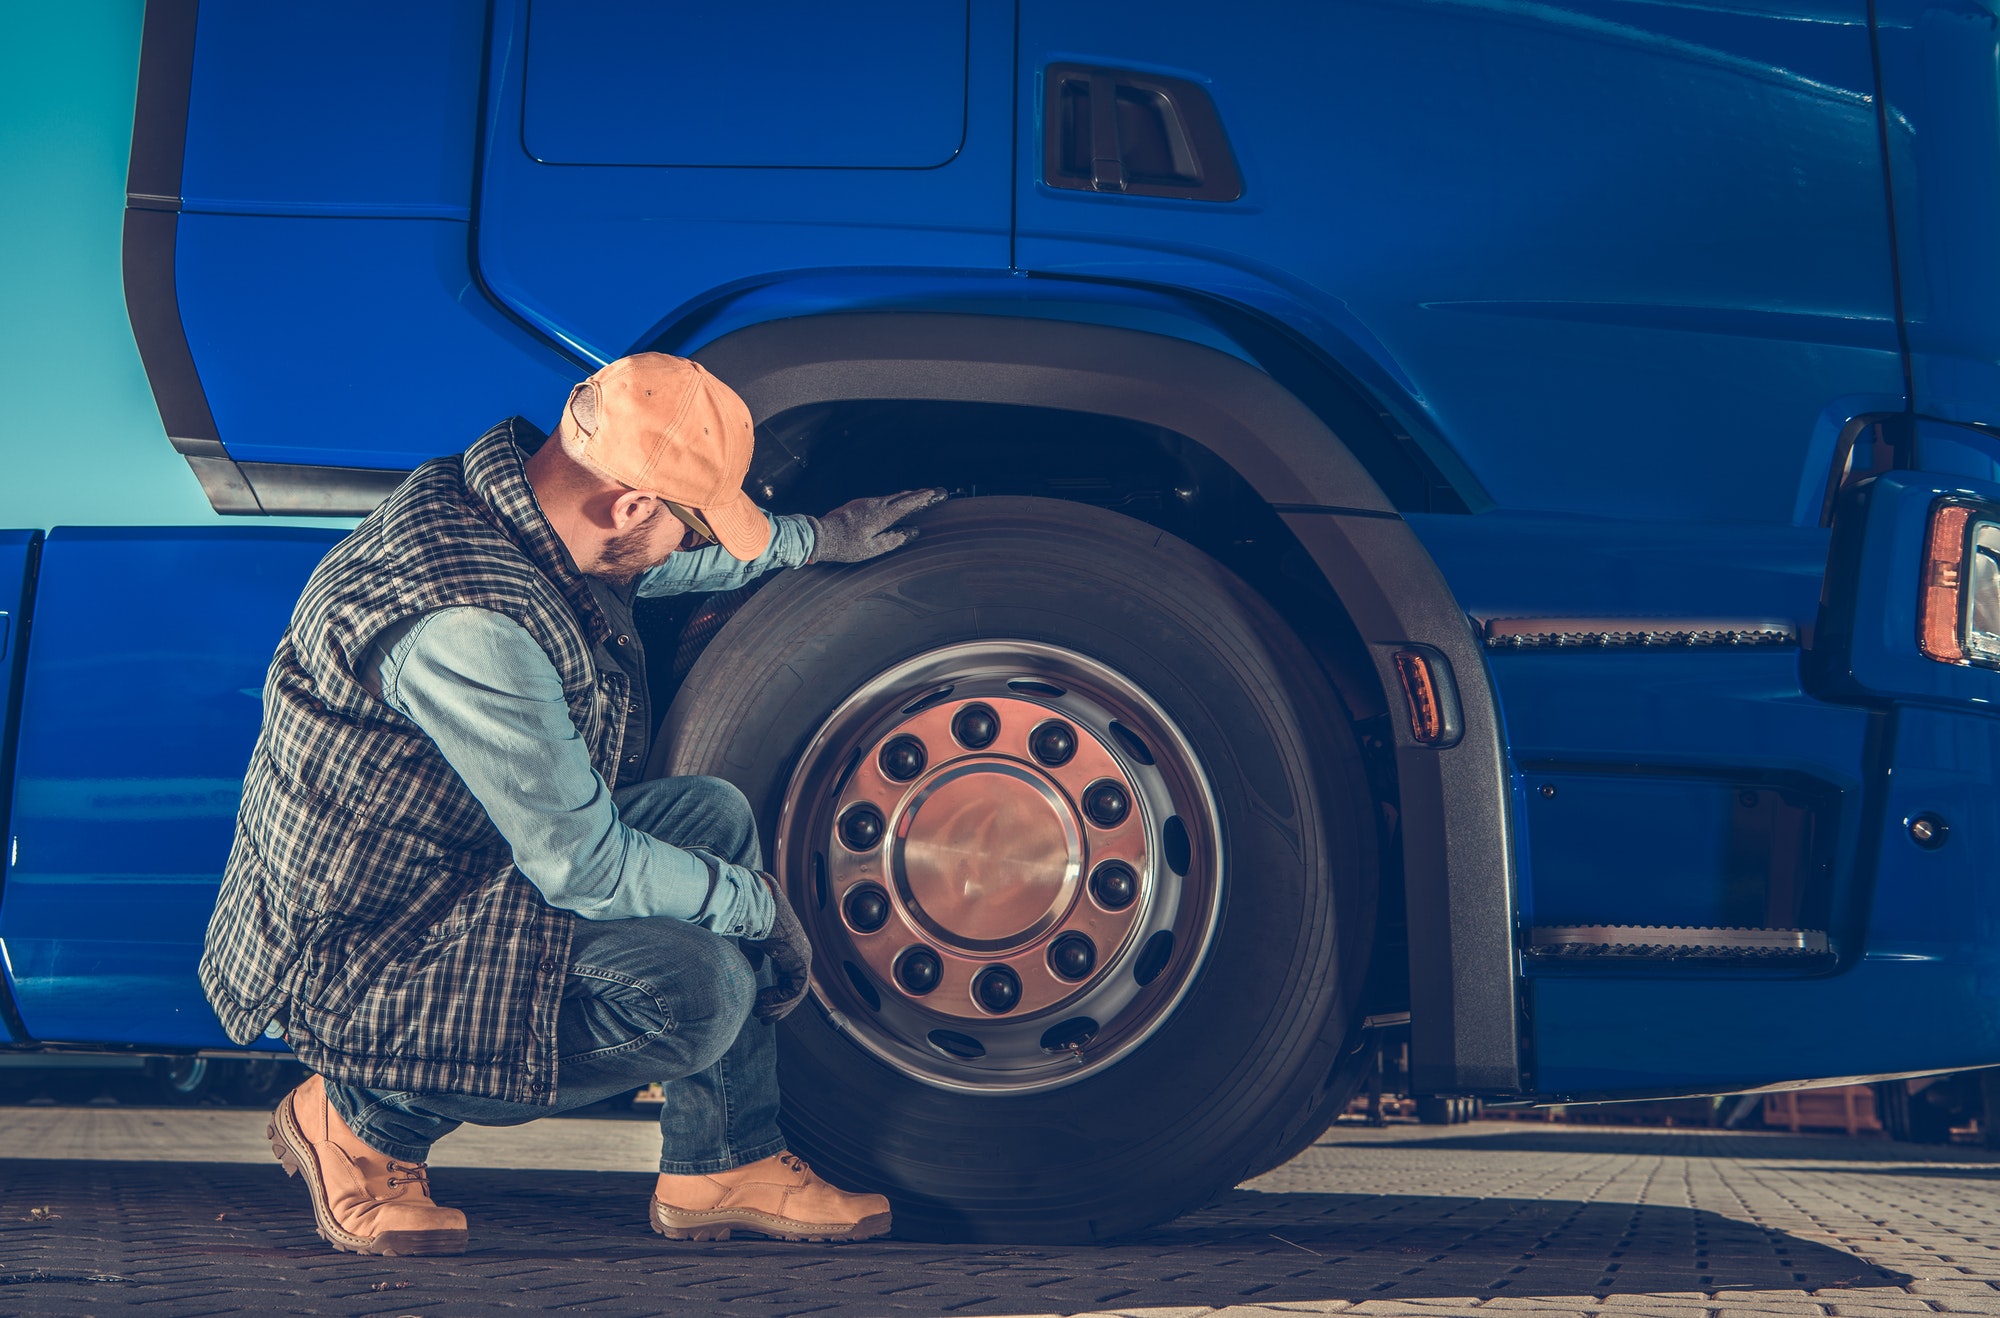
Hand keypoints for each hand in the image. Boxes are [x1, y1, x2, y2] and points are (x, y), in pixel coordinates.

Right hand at [745, 872, 811, 1021]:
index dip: (775, 996)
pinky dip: (779, 1001)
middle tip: (763, 1019)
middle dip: (779, 1007)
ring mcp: (803, 957)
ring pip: (795, 993)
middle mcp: (799, 953)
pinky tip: (762, 1002)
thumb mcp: (752, 941)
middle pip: (793, 988)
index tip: (759, 1007)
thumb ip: (756, 955)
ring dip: (777, 1007)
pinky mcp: (801, 960)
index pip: (788, 978)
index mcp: (789, 948)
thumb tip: (757, 968)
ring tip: (760, 1013)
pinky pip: (795, 990)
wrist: (753, 905)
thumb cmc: (750, 918)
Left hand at [807, 488, 946, 563]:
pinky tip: (895, 505)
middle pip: (901, 496)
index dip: (925, 498)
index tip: (938, 493)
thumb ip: (894, 539)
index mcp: (881, 514)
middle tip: (933, 493)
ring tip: (918, 497)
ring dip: (905, 496)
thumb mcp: (873, 548)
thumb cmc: (845, 545)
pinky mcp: (857, 505)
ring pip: (891, 497)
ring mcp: (865, 502)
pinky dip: (893, 500)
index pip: (908, 503)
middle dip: (918, 494)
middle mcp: (874, 504)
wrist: (818, 535)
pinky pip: (881, 500)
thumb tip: (912, 531)